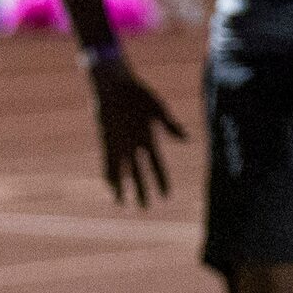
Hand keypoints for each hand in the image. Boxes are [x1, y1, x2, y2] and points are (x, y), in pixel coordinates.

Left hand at [91, 56, 181, 206]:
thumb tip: (186, 139)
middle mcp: (134, 145)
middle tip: (145, 208)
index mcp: (150, 138)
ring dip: (124, 187)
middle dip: (142, 190)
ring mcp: (120, 144)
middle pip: (139, 173)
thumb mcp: (158, 110)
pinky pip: (108, 162)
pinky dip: (110, 175)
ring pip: (123, 171)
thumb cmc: (139, 94)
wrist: (115, 84)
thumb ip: (170, 126)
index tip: (167, 196)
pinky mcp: (107, 140)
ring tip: (124, 204)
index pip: (157, 165)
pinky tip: (111, 186)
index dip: (162, 181)